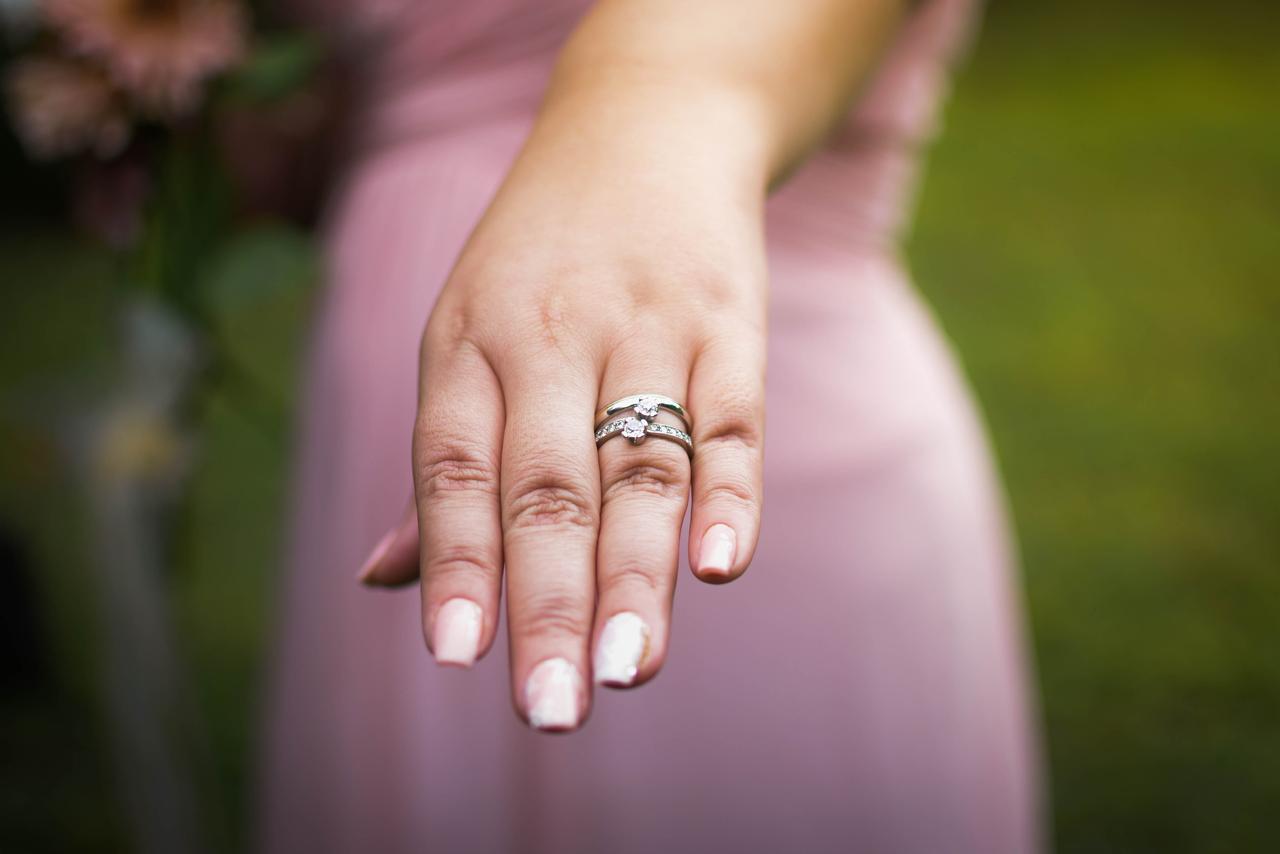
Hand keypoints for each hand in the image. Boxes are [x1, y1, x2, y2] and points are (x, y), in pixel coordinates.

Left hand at [358, 85, 768, 729]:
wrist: (647, 127)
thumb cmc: (541, 260)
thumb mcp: (467, 336)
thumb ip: (443, 467)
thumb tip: (376, 582)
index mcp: (467, 344)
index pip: (455, 468)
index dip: (456, 563)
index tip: (460, 657)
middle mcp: (548, 335)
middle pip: (547, 488)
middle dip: (547, 604)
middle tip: (551, 707)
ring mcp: (644, 326)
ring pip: (639, 465)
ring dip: (636, 572)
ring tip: (630, 669)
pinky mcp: (727, 321)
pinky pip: (731, 415)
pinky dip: (730, 491)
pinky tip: (722, 567)